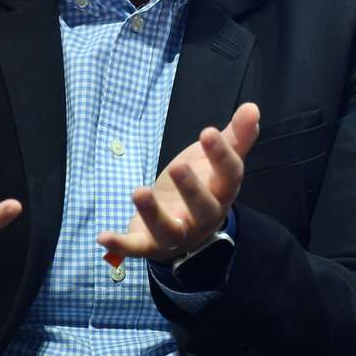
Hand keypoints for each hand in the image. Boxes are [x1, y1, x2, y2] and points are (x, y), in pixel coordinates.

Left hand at [97, 102, 259, 262]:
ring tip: (139, 191)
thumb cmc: (202, 187)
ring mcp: (177, 233)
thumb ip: (235, 136)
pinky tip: (102, 236)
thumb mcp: (216, 161)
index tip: (207, 132)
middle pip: (203, 207)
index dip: (221, 155)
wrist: (185, 229)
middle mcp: (203, 217)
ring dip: (153, 213)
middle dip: (192, 189)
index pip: (228, 175)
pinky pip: (137, 248)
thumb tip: (253, 107)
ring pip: (169, 229)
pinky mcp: (151, 245)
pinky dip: (120, 245)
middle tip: (178, 165)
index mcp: (222, 192)